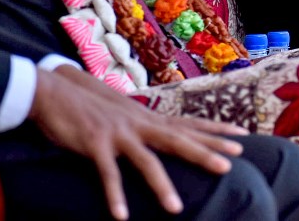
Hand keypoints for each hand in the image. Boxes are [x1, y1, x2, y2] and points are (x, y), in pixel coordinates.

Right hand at [29, 65, 248, 219]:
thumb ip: (144, 126)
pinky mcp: (95, 144)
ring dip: (162, 186)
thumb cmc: (90, 106)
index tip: (243, 136)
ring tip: (176, 209)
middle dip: (204, 153)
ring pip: (147, 161)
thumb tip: (162, 134)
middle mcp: (139, 123)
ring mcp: (119, 133)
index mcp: (148, 118)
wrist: (55, 90)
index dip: (216, 130)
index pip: (189, 123)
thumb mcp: (124, 115)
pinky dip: (114, 195)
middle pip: (178, 139)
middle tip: (229, 165)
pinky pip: (108, 173)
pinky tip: (120, 216)